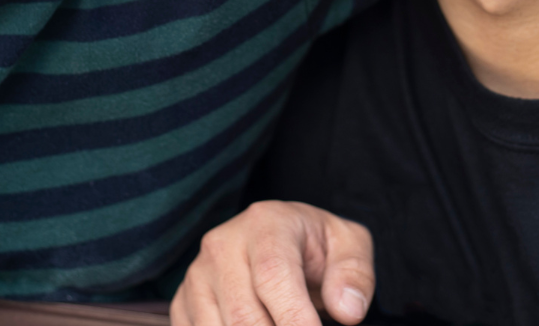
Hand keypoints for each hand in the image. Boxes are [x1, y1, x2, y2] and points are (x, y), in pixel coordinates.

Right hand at [171, 201, 373, 325]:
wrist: (282, 240)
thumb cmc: (317, 246)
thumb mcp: (350, 246)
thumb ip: (354, 274)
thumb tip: (347, 311)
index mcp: (266, 223)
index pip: (272, 276)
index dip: (294, 318)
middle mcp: (222, 244)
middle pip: (242, 313)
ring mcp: (197, 274)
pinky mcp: (183, 301)